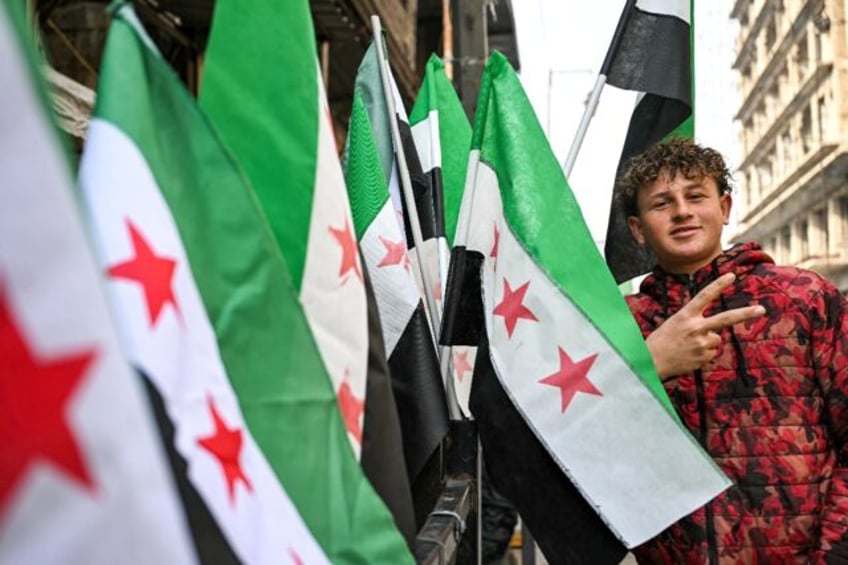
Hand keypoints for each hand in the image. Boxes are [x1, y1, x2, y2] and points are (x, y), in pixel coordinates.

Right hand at [646, 272, 765, 379]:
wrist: (652, 361)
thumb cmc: (662, 340)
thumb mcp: (675, 323)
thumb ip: (696, 323)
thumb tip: (717, 334)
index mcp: (685, 315)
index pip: (704, 296)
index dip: (718, 285)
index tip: (731, 276)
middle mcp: (695, 327)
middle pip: (725, 318)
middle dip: (745, 314)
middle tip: (761, 309)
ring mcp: (701, 343)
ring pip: (716, 339)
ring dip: (706, 342)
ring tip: (688, 346)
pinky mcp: (704, 357)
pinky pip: (711, 353)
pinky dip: (703, 355)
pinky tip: (689, 355)